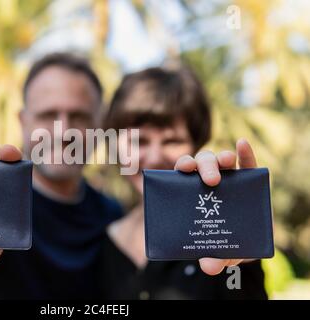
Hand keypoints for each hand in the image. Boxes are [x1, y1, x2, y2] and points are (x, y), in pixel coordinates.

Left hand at [174, 138, 256, 275]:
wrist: (247, 244)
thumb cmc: (224, 244)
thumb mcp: (220, 254)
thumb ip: (214, 259)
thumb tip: (208, 265)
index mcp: (192, 195)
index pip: (183, 176)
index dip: (181, 168)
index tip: (182, 169)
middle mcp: (207, 182)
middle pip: (201, 165)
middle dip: (203, 167)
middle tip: (210, 181)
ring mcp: (229, 178)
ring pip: (221, 159)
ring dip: (222, 157)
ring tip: (228, 162)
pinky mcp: (249, 178)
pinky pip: (246, 162)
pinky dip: (245, 152)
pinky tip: (242, 143)